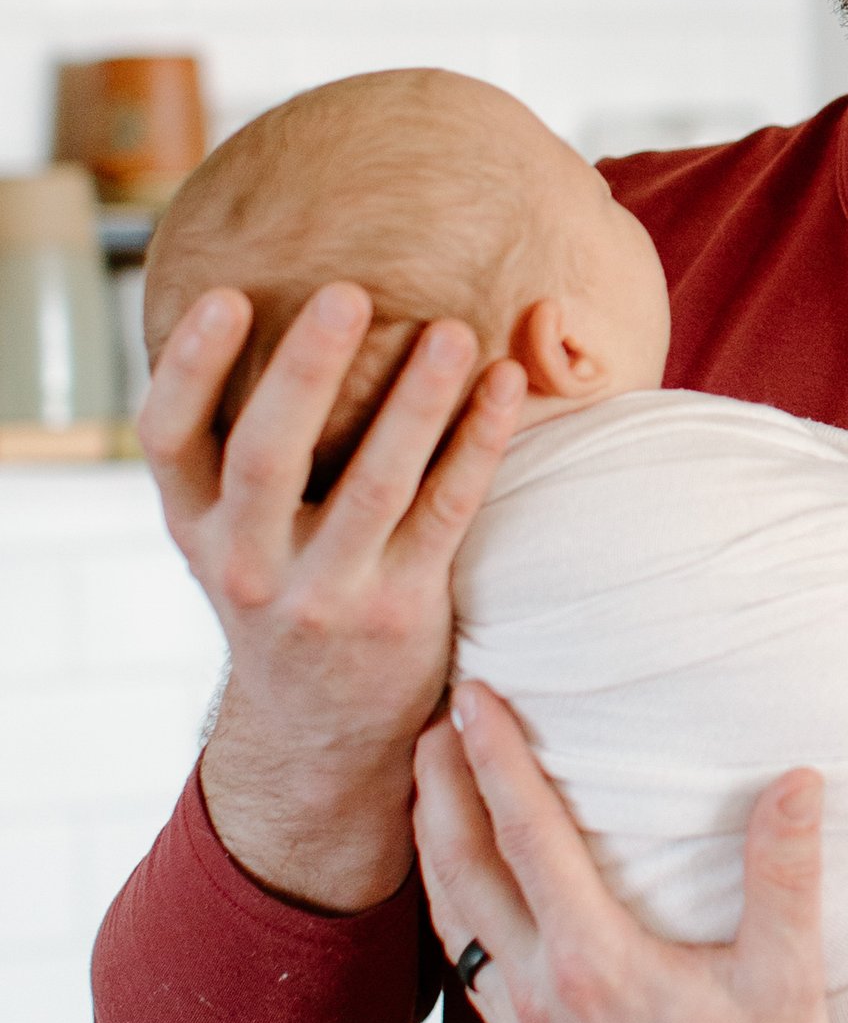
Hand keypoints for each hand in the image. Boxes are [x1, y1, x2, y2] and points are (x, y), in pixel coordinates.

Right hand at [140, 284, 528, 912]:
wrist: (322, 729)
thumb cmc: (281, 590)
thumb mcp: (229, 537)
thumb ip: (233, 453)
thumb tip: (262, 303)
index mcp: (194, 529)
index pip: (167, 439)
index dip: (189, 367)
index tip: (225, 295)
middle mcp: (246, 563)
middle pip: (266, 454)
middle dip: (307, 371)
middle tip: (347, 293)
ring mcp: (323, 593)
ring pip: (372, 484)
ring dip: (416, 402)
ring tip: (452, 332)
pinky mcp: (399, 610)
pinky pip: (445, 512)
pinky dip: (477, 444)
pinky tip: (506, 386)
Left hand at [413, 683, 847, 1022]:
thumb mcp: (790, 981)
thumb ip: (786, 875)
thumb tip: (799, 778)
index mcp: (596, 968)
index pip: (527, 838)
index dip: (497, 760)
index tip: (473, 696)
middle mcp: (543, 1000)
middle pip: (462, 872)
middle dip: (439, 789)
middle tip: (430, 717)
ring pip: (451, 924)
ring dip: (434, 847)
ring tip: (429, 785)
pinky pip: (469, 972)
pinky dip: (451, 912)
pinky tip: (459, 888)